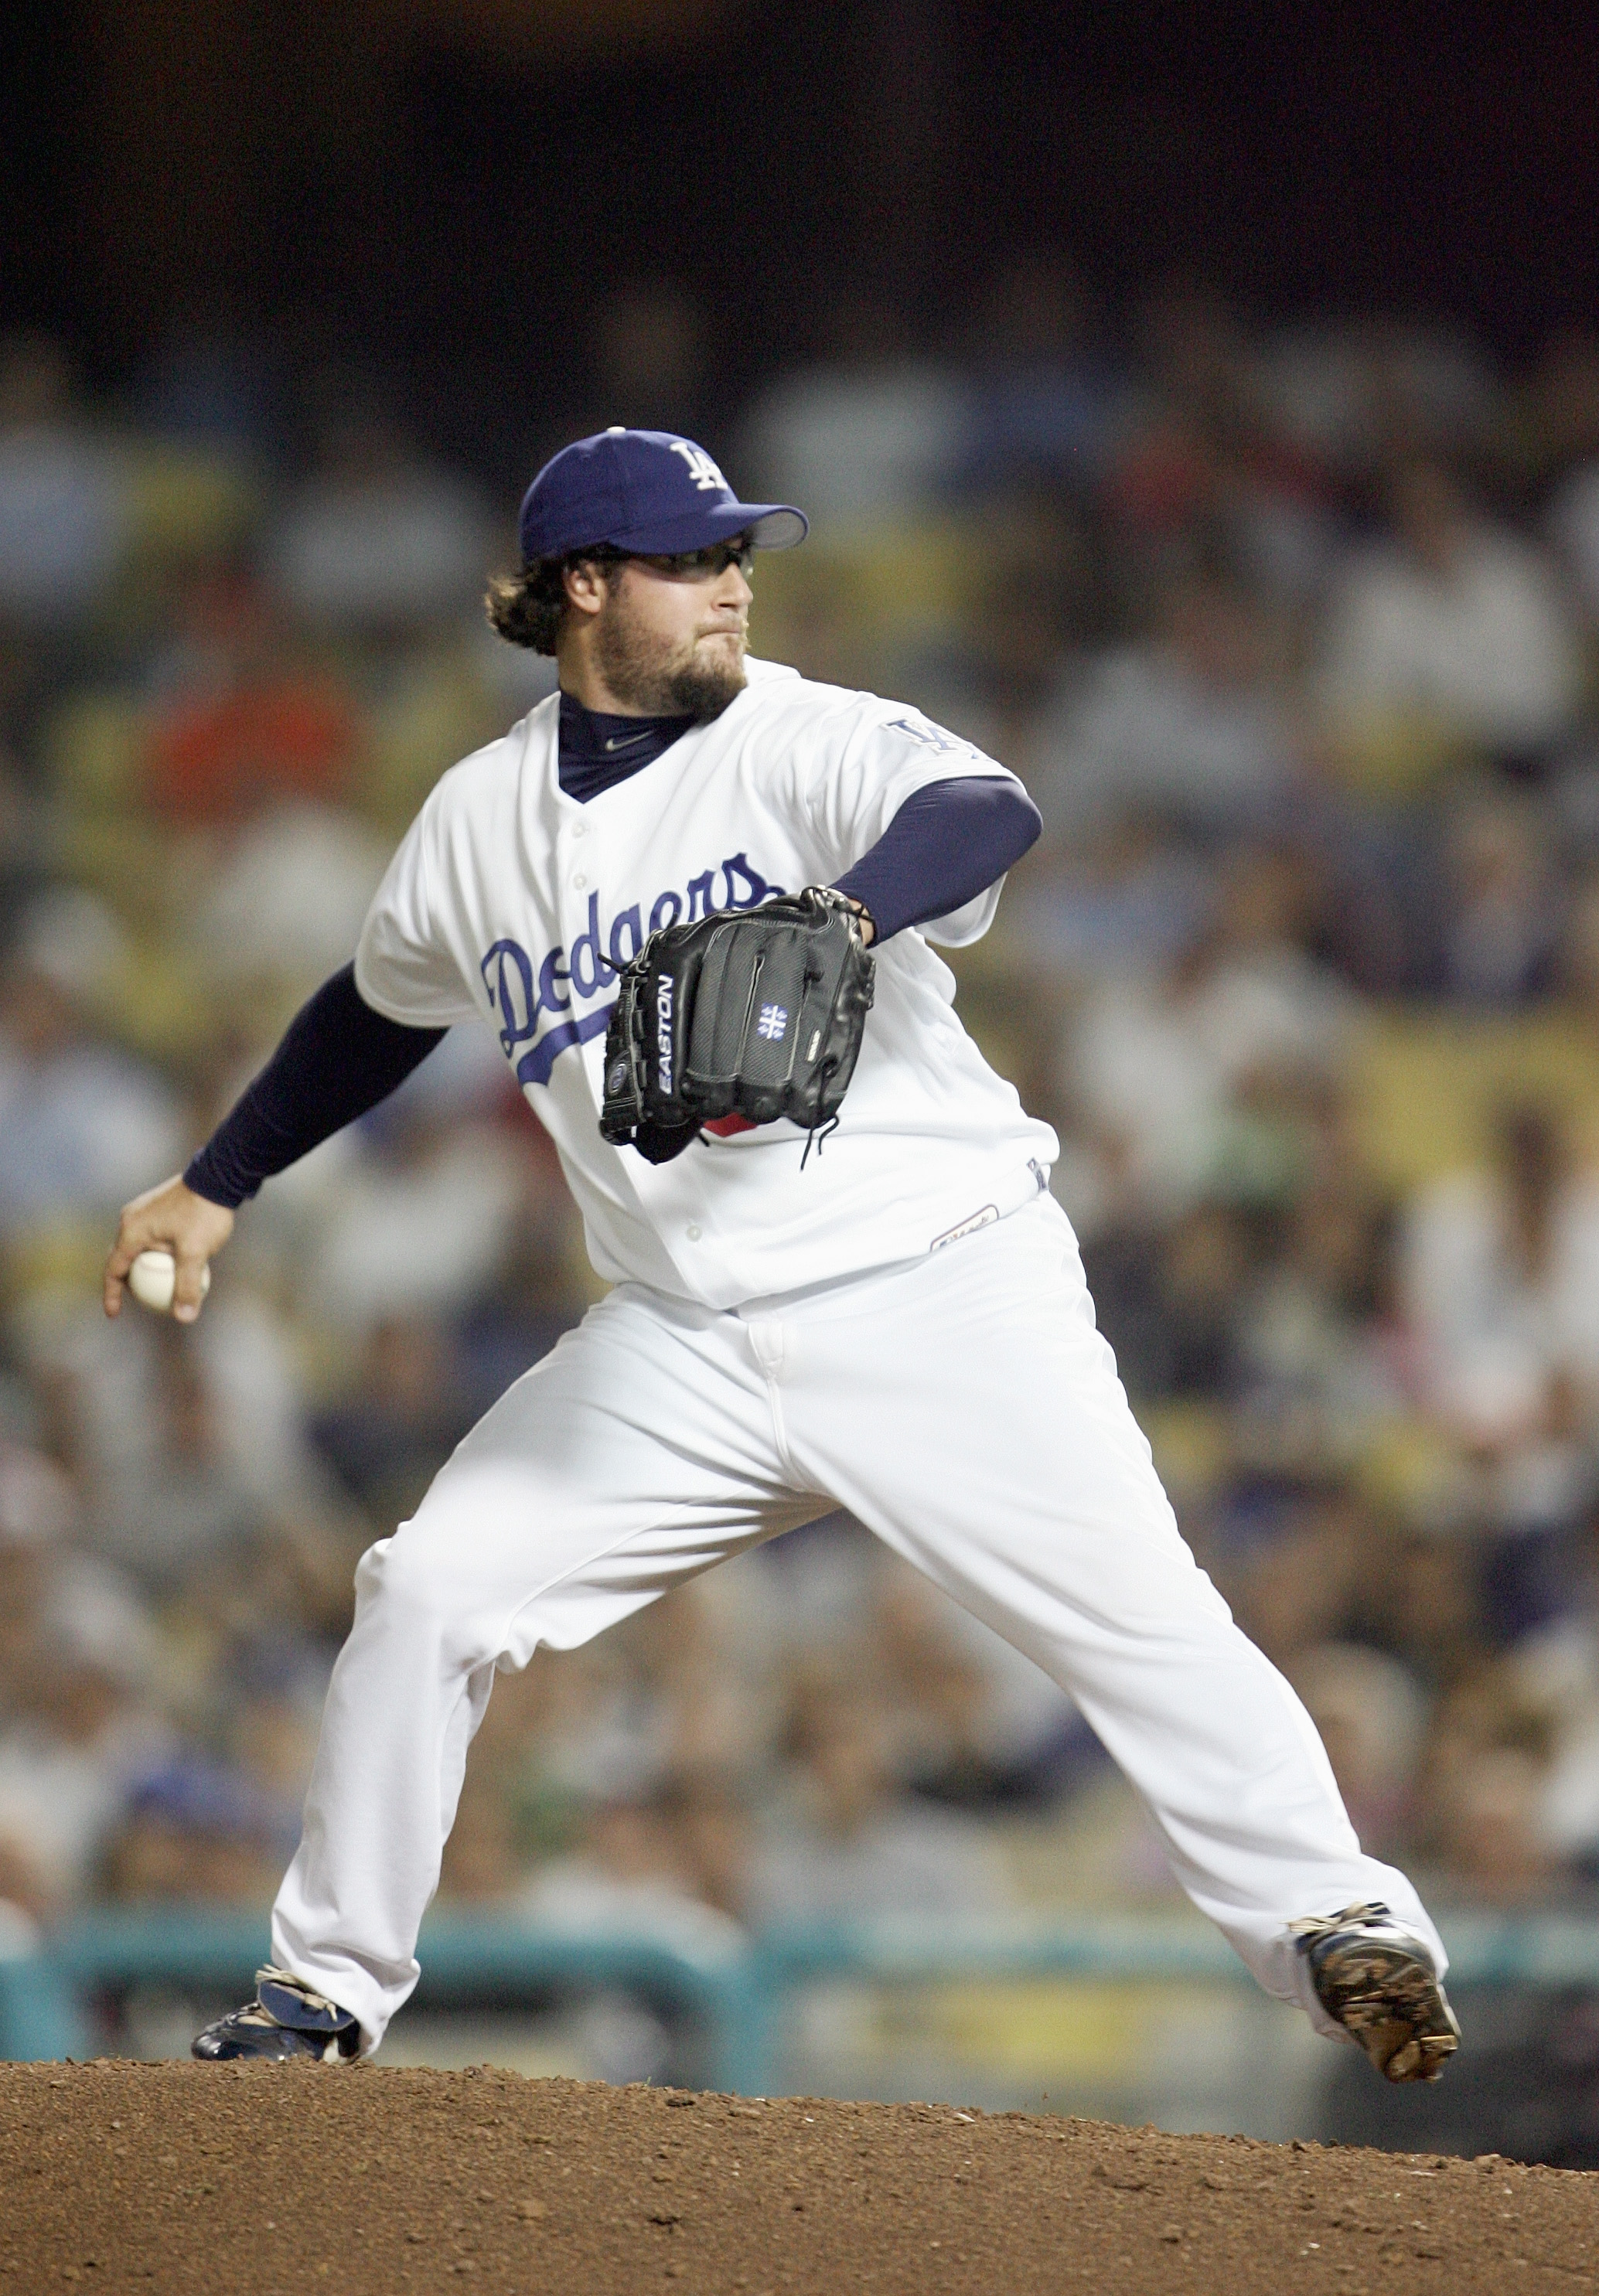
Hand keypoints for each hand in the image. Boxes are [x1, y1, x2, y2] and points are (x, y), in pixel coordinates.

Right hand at [104, 1175, 235, 1323]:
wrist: (217, 1177)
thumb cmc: (204, 1214)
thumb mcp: (196, 1253)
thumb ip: (187, 1285)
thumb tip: (184, 1317)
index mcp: (131, 1231)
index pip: (113, 1270)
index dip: (111, 1295)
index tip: (114, 1314)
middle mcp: (131, 1219)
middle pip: (122, 1259)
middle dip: (126, 1282)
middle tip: (139, 1302)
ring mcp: (143, 1211)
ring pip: (137, 1247)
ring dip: (142, 1267)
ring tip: (156, 1286)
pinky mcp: (156, 1207)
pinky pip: (149, 1236)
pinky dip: (155, 1253)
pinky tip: (173, 1263)